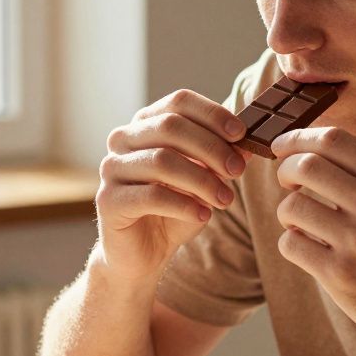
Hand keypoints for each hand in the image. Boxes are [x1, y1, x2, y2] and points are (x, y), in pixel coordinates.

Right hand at [95, 89, 252, 279]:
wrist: (143, 253)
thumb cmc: (174, 210)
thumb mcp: (204, 180)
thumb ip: (220, 159)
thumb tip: (247, 144)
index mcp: (146, 124)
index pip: (179, 102)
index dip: (212, 114)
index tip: (241, 134)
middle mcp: (123, 139)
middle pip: (170, 126)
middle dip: (211, 147)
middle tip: (237, 170)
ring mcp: (112, 168)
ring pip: (162, 160)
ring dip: (202, 180)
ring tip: (225, 200)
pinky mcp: (108, 200)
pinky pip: (151, 195)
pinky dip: (184, 205)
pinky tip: (203, 215)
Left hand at [271, 127, 355, 353]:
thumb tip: (304, 147)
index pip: (334, 139)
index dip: (298, 138)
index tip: (283, 146)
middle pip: (306, 165)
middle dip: (284, 170)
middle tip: (287, 183)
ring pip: (291, 206)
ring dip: (286, 212)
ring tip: (300, 222)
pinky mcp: (339, 274)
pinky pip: (290, 244)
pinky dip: (290, 242)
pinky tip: (307, 247)